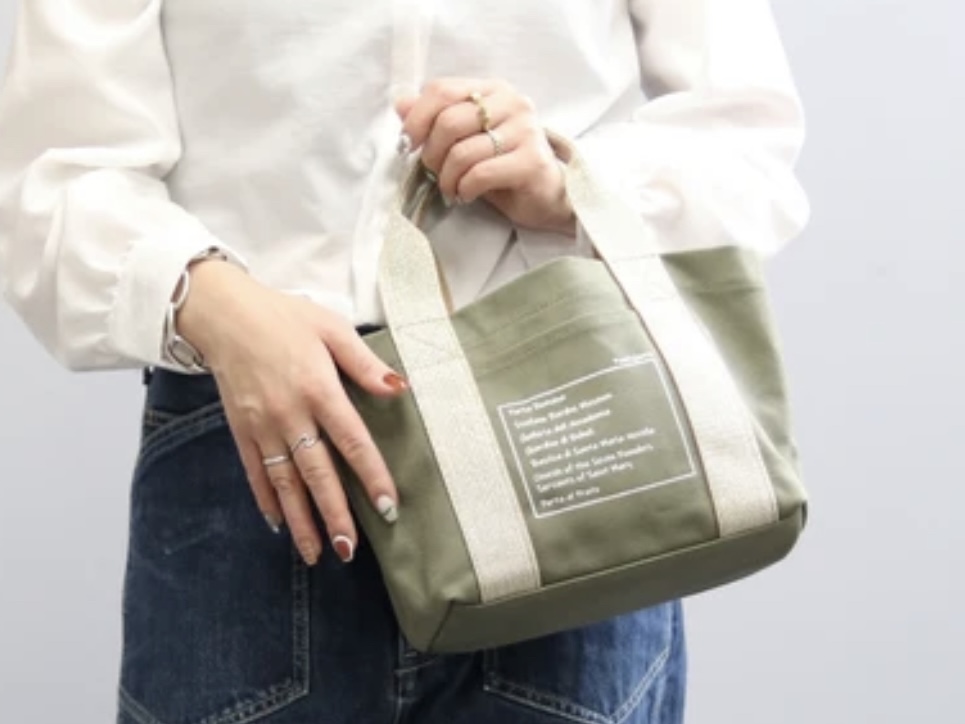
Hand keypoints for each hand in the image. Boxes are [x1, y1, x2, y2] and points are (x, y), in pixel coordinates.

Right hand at [176, 260, 405, 565]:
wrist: (224, 314)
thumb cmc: (284, 317)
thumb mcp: (332, 328)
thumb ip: (365, 363)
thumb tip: (398, 387)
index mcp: (318, 388)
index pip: (352, 441)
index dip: (371, 476)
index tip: (388, 507)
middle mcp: (289, 414)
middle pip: (317, 473)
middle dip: (334, 515)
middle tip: (350, 550)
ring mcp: (262, 426)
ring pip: (285, 483)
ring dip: (301, 520)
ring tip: (315, 553)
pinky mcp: (241, 430)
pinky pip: (256, 472)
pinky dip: (267, 500)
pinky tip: (279, 523)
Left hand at [397, 78, 575, 235]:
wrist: (549, 196)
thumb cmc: (504, 166)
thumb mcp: (467, 139)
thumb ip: (436, 118)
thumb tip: (400, 103)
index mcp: (493, 90)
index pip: (442, 90)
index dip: (417, 118)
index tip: (408, 144)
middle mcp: (512, 103)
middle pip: (448, 122)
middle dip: (431, 154)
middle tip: (433, 173)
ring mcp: (525, 131)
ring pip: (462, 152)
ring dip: (447, 178)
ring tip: (451, 188)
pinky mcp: (531, 161)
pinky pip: (480, 174)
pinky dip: (465, 189)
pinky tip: (466, 195)